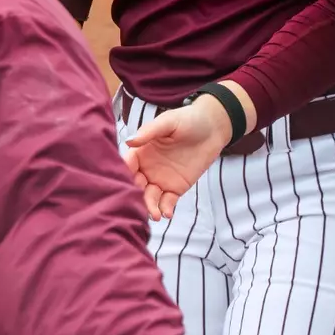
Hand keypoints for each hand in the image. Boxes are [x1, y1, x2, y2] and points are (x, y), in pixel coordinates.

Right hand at [121, 93, 233, 219]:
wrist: (213, 128)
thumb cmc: (188, 120)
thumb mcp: (168, 122)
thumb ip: (149, 132)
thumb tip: (129, 141)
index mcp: (141, 151)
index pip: (127, 165)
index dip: (123, 174)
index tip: (121, 184)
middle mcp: (147, 168)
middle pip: (136, 185)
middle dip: (135, 196)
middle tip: (137, 205)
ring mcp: (161, 179)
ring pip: (150, 197)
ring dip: (150, 207)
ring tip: (155, 215)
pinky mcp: (176, 188)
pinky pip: (168, 202)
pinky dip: (166, 209)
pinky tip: (167, 214)